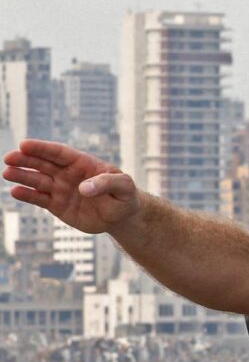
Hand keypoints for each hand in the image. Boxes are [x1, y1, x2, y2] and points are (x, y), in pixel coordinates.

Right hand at [3, 140, 141, 234]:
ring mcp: (60, 189)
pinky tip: (15, 192)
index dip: (42, 148)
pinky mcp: (57, 205)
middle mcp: (67, 174)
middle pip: (43, 163)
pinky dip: (27, 195)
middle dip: (26, 159)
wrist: (122, 217)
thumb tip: (84, 188)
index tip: (24, 144)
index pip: (59, 153)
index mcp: (82, 163)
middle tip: (9, 158)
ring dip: (22, 176)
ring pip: (37, 180)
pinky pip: (39, 198)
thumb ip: (108, 183)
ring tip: (7, 173)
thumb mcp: (125, 187)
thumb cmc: (125, 197)